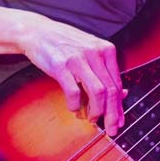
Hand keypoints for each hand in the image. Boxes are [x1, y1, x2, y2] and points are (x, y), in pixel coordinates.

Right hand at [19, 16, 124, 136]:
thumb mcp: (90, 51)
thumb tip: (121, 94)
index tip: (120, 119)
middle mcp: (95, 53)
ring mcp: (78, 59)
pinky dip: (75, 105)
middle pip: (111, 90)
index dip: (120, 105)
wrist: (38, 32)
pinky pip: (74, 92)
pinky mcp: (61, 66)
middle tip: (111, 128)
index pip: (118, 83)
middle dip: (113, 114)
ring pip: (97, 92)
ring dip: (96, 111)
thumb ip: (104, 70)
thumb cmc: (65, 43)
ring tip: (92, 119)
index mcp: (105, 49)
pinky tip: (74, 109)